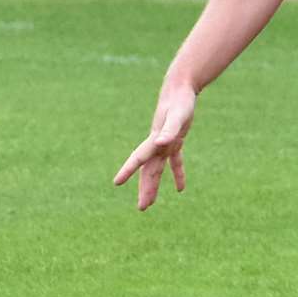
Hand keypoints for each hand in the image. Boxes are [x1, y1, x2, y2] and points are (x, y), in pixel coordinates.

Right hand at [113, 80, 196, 211]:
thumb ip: (169, 130)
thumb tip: (161, 143)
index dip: (128, 170)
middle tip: (142, 208)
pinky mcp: (175, 141)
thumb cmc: (180, 102)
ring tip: (149, 203)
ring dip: (154, 185)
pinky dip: (177, 173)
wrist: (181, 89)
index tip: (116, 182)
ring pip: (157, 169)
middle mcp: (156, 144)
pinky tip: (180, 188)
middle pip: (148, 170)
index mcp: (154, 139)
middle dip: (145, 188)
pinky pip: (175, 161)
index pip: (139, 158)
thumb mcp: (177, 116)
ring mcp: (165, 143)